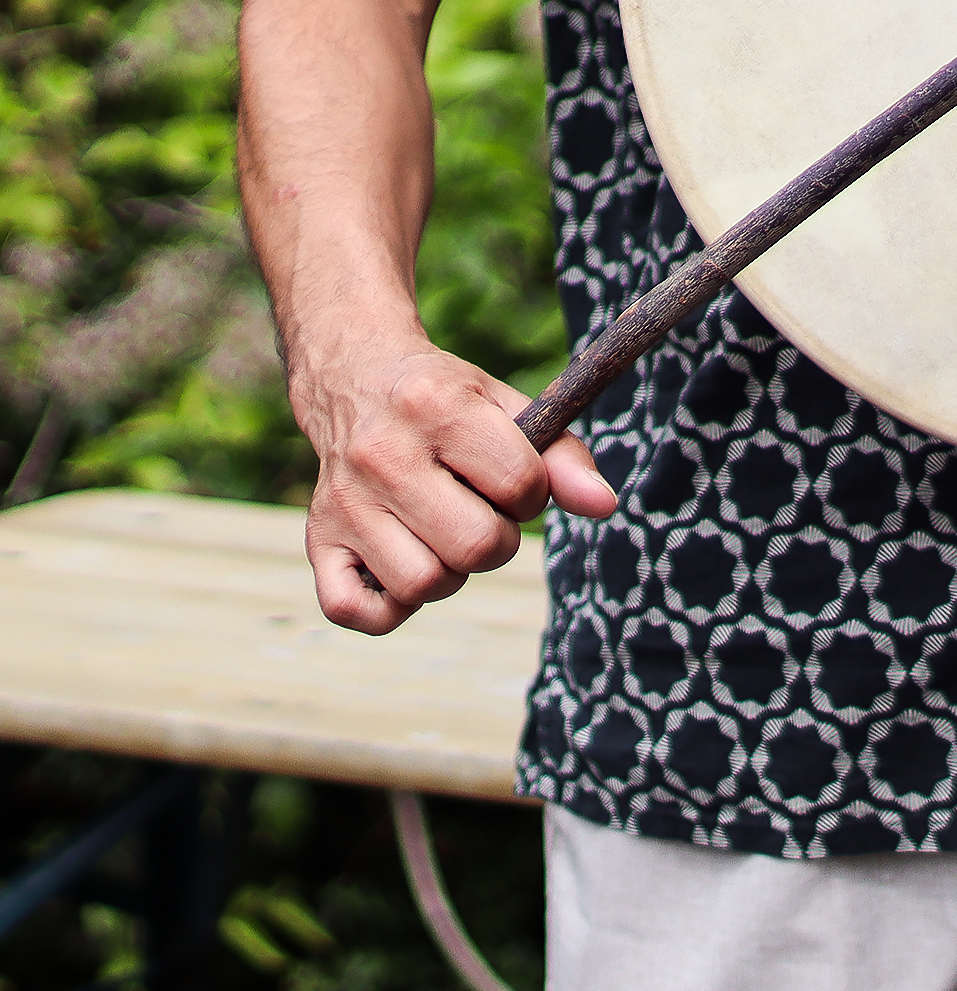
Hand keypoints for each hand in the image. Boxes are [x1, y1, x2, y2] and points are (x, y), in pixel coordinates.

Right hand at [296, 340, 618, 634]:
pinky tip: (402, 563)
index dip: (532, 494)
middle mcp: (384, 454)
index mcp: (439, 408)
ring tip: (441, 532)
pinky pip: (356, 611)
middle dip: (497, 540)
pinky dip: (389, 605)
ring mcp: (344, 502)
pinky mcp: (317, 541)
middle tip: (481, 513)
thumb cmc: (448, 402)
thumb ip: (562, 457)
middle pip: (476, 547)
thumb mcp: (508, 407)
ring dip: (450, 572)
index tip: (514, 481)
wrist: (356, 378)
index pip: (520, 485)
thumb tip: (605, 506)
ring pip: (424, 585)